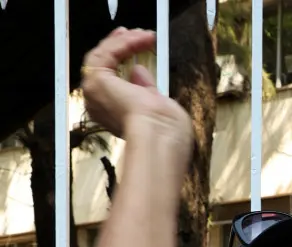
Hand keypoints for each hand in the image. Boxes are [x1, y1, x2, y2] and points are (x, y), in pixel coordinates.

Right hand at [81, 28, 191, 149]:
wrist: (159, 136)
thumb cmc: (165, 131)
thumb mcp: (158, 106)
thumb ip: (146, 89)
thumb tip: (139, 72)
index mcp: (115, 114)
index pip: (113, 80)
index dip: (124, 61)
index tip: (137, 49)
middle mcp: (100, 104)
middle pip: (103, 66)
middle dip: (119, 47)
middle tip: (135, 35)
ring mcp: (95, 92)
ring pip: (101, 57)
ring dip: (122, 42)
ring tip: (141, 35)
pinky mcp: (97, 79)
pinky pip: (105, 53)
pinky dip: (123, 43)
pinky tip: (138, 39)